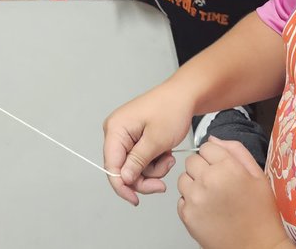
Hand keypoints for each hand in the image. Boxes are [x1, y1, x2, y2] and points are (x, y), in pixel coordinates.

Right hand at [103, 87, 193, 205]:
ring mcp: (125, 135)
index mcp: (116, 129)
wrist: (184, 95)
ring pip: (133, 167)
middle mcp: (116, 132)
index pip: (111, 166)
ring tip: (168, 158)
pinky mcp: (135, 138)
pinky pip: (140, 159)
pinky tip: (165, 153)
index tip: (135, 200)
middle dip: (144, 177)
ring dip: (153, 169)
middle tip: (162, 182)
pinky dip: (154, 161)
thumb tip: (124, 179)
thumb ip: (138, 162)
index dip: (122, 186)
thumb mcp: (156, 140)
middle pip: (123, 169)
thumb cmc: (171, 109)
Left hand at [178, 138, 288, 248]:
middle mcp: (208, 180)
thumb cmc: (260, 215)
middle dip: (202, 168)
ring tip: (213, 197)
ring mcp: (195, 198)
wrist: (257, 248)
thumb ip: (236, 151)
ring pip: (183, 178)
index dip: (214, 157)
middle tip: (218, 184)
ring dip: (194, 184)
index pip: (206, 147)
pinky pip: (181, 198)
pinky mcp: (187, 215)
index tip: (222, 167)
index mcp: (227, 168)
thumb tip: (213, 139)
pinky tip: (208, 210)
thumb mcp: (258, 176)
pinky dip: (191, 202)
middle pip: (192, 160)